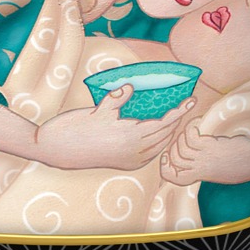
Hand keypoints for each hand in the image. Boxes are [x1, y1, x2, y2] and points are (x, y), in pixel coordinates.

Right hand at [34, 84, 195, 170]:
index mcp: (131, 136)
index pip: (165, 123)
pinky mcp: (123, 164)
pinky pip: (149, 153)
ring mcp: (130, 160)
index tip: (191, 100)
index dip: (180, 111)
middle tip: (184, 104)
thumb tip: (131, 86)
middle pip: (165, 135)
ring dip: (168, 132)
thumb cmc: (77, 127)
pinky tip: (156, 133)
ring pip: (159, 146)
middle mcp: (135, 152)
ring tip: (173, 117)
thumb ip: (118, 97)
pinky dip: (158, 142)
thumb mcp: (98, 109)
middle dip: (177, 120)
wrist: (58, 150)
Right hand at [160, 119, 249, 185]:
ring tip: (194, 127)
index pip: (174, 178)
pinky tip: (200, 122)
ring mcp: (207, 158)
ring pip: (181, 148)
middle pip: (174, 160)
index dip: (165, 168)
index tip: (166, 156)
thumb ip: (210, 164)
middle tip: (183, 136)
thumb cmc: (247, 159)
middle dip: (173, 145)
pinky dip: (192, 127)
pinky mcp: (213, 147)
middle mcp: (203, 168)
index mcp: (204, 174)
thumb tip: (196, 153)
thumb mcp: (225, 168)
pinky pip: (191, 137)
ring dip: (183, 134)